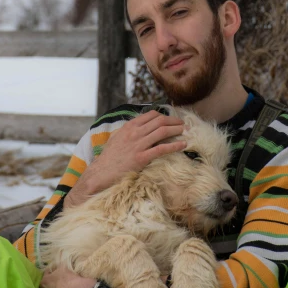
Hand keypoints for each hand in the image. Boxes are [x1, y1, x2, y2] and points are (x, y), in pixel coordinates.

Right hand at [66, 111, 186, 206]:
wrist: (101, 172)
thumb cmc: (109, 157)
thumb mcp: (117, 138)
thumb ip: (129, 131)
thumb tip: (141, 126)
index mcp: (129, 126)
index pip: (151, 115)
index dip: (164, 115)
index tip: (172, 119)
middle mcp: (134, 132)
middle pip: (159, 121)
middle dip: (174, 121)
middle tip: (183, 124)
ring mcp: (138, 145)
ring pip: (162, 132)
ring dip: (177, 130)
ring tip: (186, 131)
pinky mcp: (141, 158)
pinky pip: (162, 149)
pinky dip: (175, 145)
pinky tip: (183, 145)